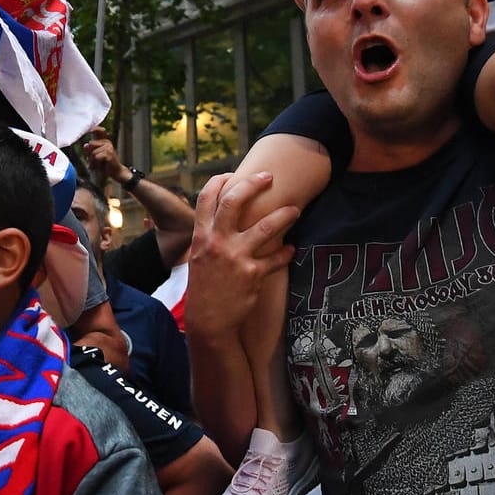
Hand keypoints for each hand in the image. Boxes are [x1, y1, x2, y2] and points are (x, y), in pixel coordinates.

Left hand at [80, 125, 127, 184]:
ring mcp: (108, 147)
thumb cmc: (105, 165)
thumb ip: (90, 150)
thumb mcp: (96, 156)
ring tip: (97, 165)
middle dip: (89, 154)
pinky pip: (96, 157)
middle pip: (91, 144)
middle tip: (93, 162)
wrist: (116, 172)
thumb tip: (85, 145)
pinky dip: (96, 163)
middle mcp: (107, 142)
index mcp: (104, 141)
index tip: (92, 130)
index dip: (96, 129)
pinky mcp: (109, 153)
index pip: (99, 131)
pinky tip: (100, 166)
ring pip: (93, 152)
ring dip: (92, 161)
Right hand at [184, 171, 298, 339]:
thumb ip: (210, 235)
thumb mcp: (199, 257)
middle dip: (253, 183)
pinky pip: (276, 258)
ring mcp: (235, 257)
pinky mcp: (253, 274)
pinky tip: (291, 250)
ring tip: (295, 210)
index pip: (206, 198)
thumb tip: (224, 216)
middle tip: (269, 176)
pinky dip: (286, 253)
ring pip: (265, 227)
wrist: (208, 320)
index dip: (220, 181)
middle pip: (234, 201)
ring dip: (284, 215)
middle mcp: (217, 242)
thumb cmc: (205, 287)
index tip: (234, 174)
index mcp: (201, 236)